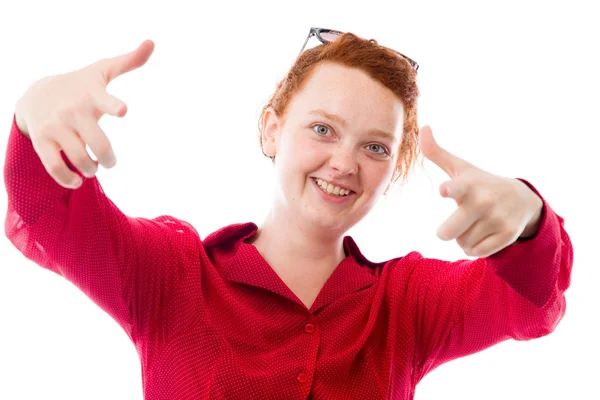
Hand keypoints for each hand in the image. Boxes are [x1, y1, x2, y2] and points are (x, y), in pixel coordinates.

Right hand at [14, 39, 154, 188]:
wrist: (35, 94)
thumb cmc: (80, 84)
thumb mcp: (102, 71)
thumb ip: (129, 61)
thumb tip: (152, 42)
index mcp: (92, 95)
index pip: (105, 100)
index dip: (114, 105)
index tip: (123, 110)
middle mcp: (73, 111)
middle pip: (99, 144)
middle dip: (109, 160)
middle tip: (110, 162)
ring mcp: (56, 127)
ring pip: (79, 158)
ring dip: (91, 169)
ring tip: (93, 167)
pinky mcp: (42, 141)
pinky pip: (55, 167)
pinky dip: (68, 179)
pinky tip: (78, 181)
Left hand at [419, 125, 542, 257]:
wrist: (523, 199)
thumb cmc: (480, 183)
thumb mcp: (460, 168)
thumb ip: (436, 152)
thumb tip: (423, 127)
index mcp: (468, 185)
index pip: (457, 188)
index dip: (449, 190)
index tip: (444, 190)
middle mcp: (483, 202)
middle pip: (447, 233)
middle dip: (445, 232)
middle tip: (453, 223)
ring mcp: (497, 219)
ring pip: (461, 243)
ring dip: (463, 237)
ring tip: (475, 223)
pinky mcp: (507, 236)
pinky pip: (475, 252)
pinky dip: (474, 247)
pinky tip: (483, 233)